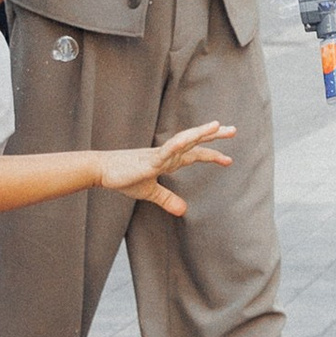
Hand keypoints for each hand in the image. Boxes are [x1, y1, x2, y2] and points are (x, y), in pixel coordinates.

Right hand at [89, 118, 234, 215]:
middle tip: (233, 130)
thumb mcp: (149, 192)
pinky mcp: (148, 161)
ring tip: (215, 125)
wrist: (101, 170)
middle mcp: (167, 153)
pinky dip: (176, 145)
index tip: (228, 160)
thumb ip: (167, 199)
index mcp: (169, 160)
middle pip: (194, 142)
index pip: (194, 154)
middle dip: (213, 135)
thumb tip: (183, 210)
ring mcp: (158, 155)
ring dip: (199, 133)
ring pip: (183, 141)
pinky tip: (187, 140)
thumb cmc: (124, 177)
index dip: (211, 155)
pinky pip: (164, 152)